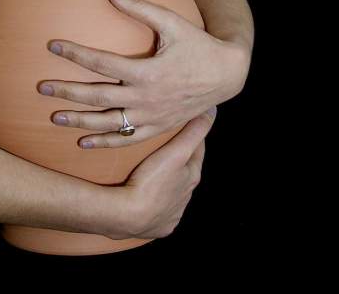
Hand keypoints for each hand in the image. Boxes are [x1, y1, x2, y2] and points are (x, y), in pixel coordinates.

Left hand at [37, 0, 248, 148]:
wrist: (227, 74)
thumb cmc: (197, 43)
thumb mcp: (171, 21)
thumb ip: (138, 6)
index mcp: (147, 71)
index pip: (101, 63)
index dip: (74, 53)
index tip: (52, 46)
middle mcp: (146, 98)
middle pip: (97, 97)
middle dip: (67, 91)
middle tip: (41, 87)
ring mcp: (151, 117)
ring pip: (108, 123)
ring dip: (79, 121)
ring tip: (54, 116)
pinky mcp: (157, 127)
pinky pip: (126, 139)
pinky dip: (104, 142)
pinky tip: (82, 142)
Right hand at [106, 109, 215, 239]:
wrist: (127, 216)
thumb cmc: (152, 181)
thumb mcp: (176, 151)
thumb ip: (194, 131)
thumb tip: (212, 110)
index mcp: (192, 178)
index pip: (197, 150)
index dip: (191, 135)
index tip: (184, 123)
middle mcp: (186, 198)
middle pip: (185, 173)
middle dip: (178, 161)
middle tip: (164, 147)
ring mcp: (172, 215)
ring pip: (172, 194)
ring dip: (166, 184)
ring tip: (152, 172)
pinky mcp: (157, 228)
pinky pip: (159, 213)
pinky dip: (155, 204)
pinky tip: (145, 199)